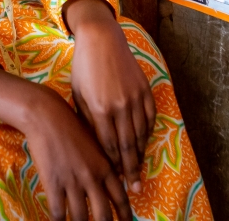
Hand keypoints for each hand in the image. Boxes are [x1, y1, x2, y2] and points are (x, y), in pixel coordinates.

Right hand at [23, 86, 132, 220]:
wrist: (47, 116)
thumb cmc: (71, 126)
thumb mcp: (95, 144)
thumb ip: (104, 163)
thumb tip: (114, 181)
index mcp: (105, 166)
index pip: (120, 198)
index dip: (125, 216)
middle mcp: (92, 177)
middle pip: (103, 215)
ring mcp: (73, 181)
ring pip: (81, 217)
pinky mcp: (53, 183)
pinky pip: (58, 212)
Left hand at [65, 0, 155, 193]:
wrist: (101, 39)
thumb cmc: (84, 67)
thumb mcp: (79, 95)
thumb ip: (88, 120)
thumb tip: (96, 145)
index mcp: (100, 109)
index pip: (109, 146)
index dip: (113, 165)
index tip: (115, 180)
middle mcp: (120, 106)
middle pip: (127, 146)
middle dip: (130, 170)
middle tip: (134, 189)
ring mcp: (135, 98)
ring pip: (140, 134)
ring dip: (140, 154)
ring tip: (139, 171)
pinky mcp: (144, 89)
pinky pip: (149, 117)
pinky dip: (147, 133)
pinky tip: (144, 143)